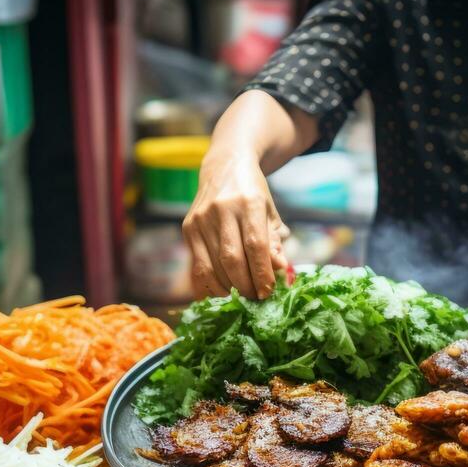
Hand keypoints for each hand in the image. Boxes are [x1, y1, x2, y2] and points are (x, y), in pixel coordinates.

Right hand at [183, 146, 289, 299]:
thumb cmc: (253, 194)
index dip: (262, 273)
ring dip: (229, 289)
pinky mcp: (187, 227)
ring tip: (243, 298)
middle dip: (246, 286)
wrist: (224, 167)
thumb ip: (275, 242)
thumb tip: (279, 269)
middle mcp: (222, 209)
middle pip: (232, 259)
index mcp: (249, 202)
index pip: (255, 245)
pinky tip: (222, 294)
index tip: (269, 292)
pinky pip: (197, 266)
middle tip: (257, 300)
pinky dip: (210, 285)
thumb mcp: (270, 213)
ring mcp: (201, 219)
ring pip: (213, 266)